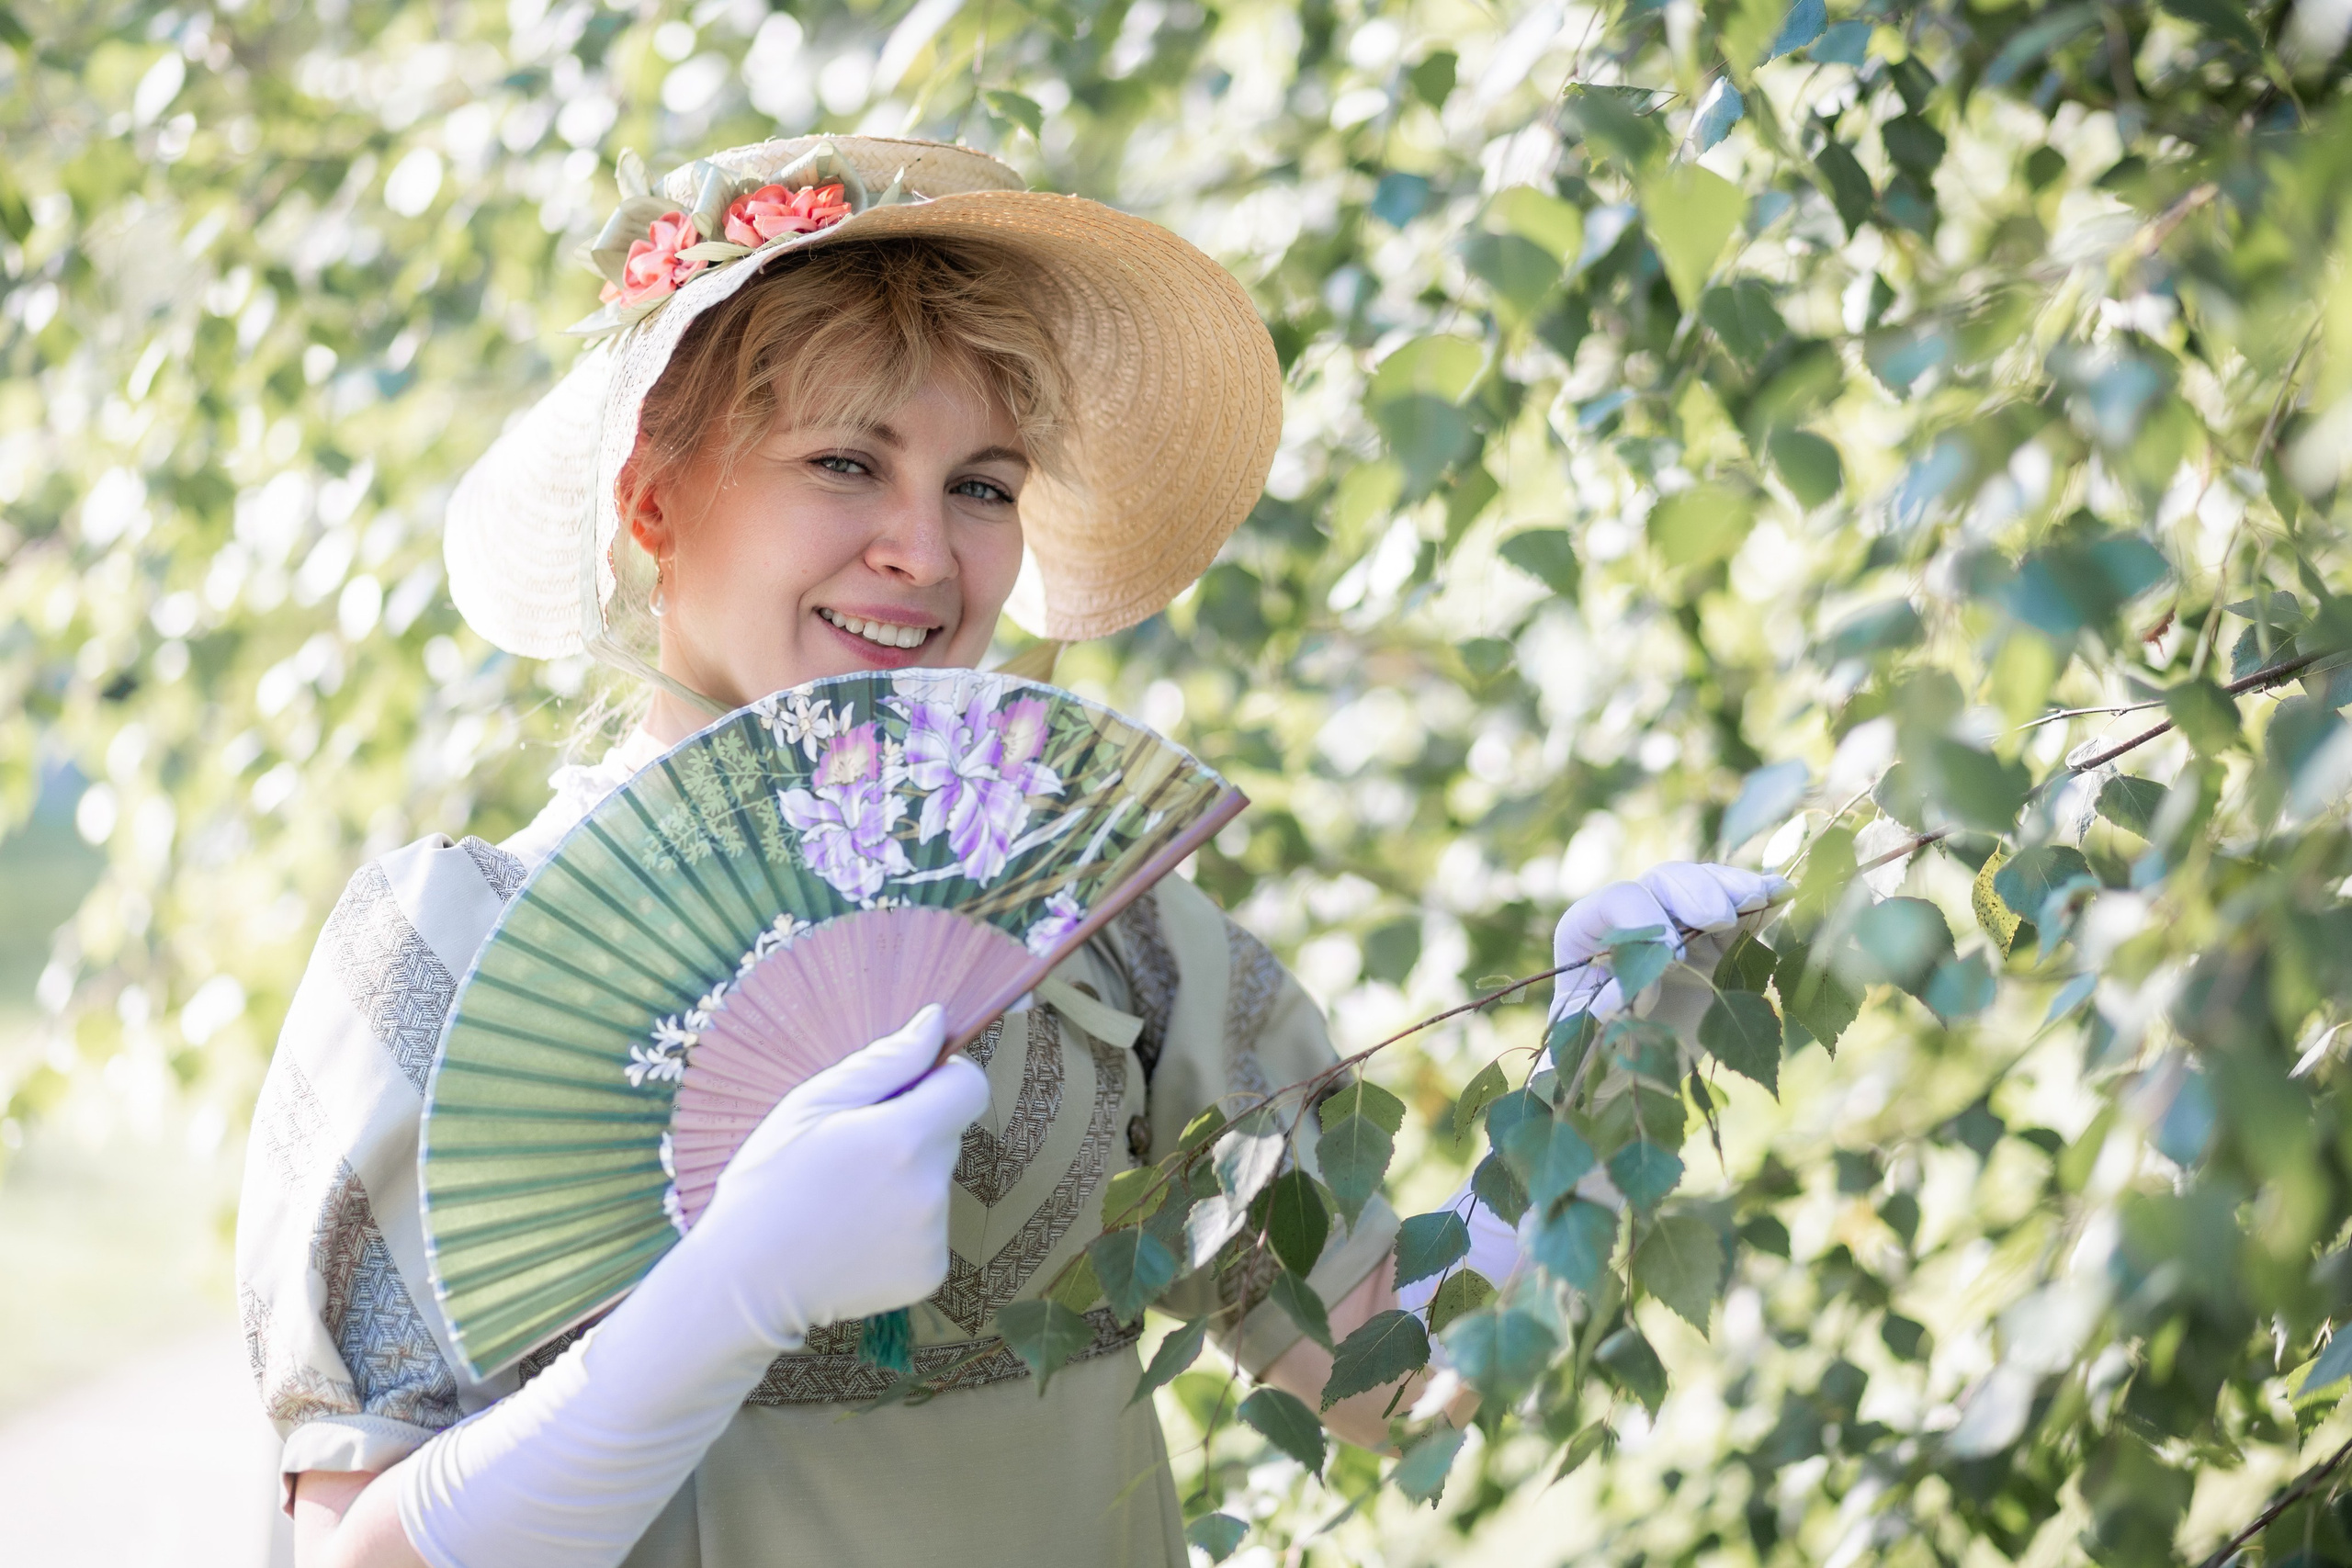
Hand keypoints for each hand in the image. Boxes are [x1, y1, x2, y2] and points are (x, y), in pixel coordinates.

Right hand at [689, 1002, 990, 1346]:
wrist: (743, 1283)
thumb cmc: (767, 1183)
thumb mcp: (811, 1105)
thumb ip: (884, 1062)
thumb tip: (937, 1023)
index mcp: (902, 1140)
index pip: (969, 1087)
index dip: (941, 1079)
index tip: (907, 1089)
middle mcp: (930, 1190)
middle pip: (947, 1135)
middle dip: (911, 1132)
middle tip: (849, 1153)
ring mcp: (933, 1236)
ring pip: (936, 1182)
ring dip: (905, 1180)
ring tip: (843, 1199)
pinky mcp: (931, 1272)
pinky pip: (930, 1227)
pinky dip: (902, 1225)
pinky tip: (853, 1234)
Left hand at [1549, 863, 1788, 1028]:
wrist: (1638, 1074)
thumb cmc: (1599, 1050)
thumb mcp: (1588, 1038)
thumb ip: (1599, 1014)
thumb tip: (1629, 994)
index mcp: (1589, 931)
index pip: (1618, 901)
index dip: (1645, 920)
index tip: (1671, 956)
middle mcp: (1634, 918)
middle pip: (1664, 882)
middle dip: (1694, 893)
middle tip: (1716, 919)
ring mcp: (1680, 923)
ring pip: (1704, 884)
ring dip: (1732, 887)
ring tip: (1757, 898)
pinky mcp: (1718, 939)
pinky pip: (1739, 909)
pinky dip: (1761, 900)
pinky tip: (1782, 894)